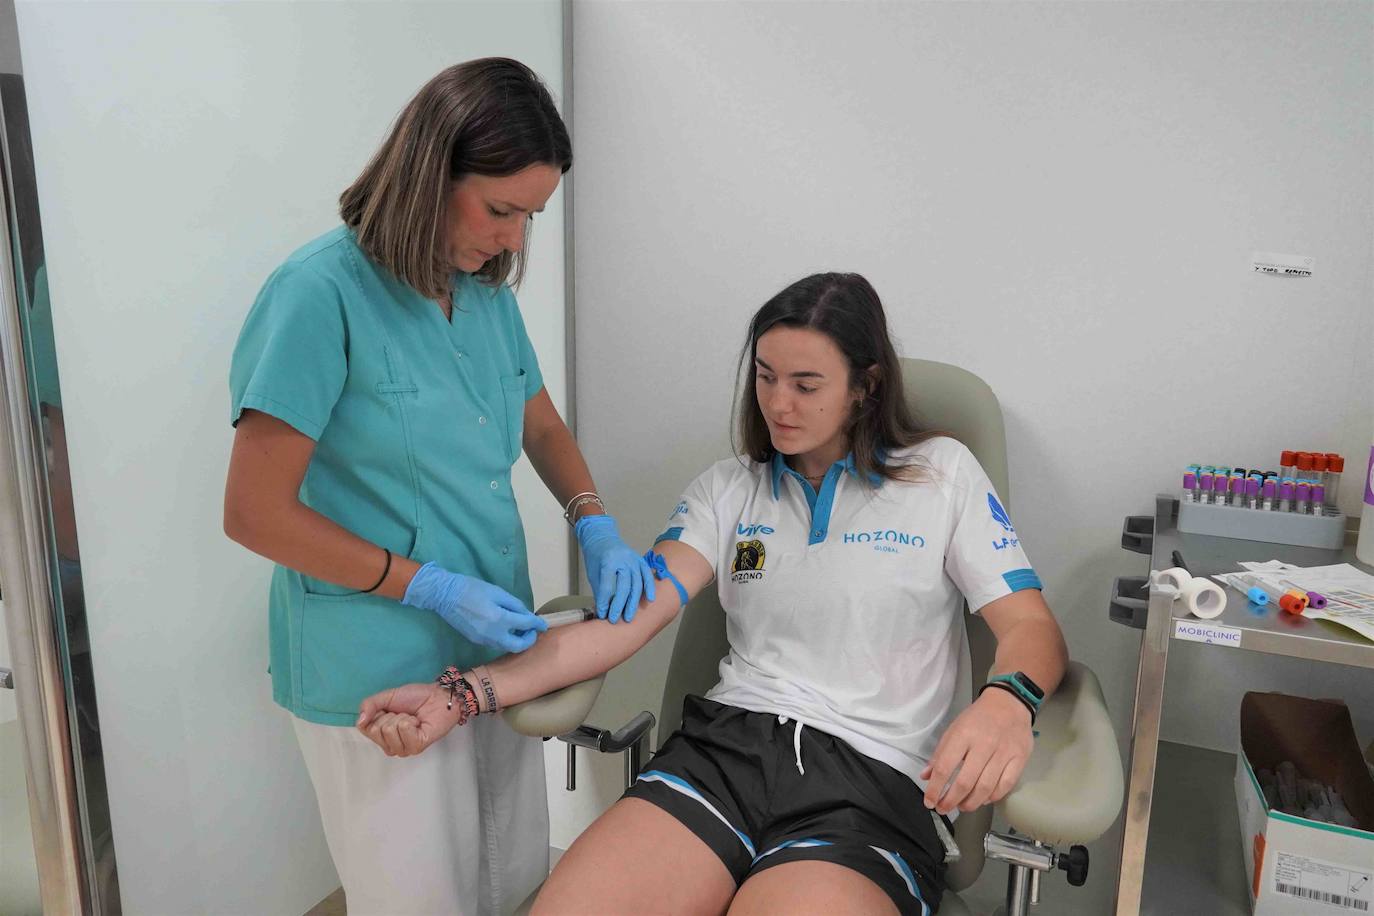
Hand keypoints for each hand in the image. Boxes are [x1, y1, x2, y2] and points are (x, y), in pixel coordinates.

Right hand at [356, 682, 461, 756]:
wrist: (439, 696)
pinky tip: (419, 723)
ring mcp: (403, 748)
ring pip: (390, 731)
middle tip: (404, 713)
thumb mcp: (387, 697)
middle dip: (390, 715)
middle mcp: (390, 744)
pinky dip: (411, 722)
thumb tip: (360, 720)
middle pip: (376, 730)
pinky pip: (404, 731)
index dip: (376, 714)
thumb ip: (369, 705)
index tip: (389, 710)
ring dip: (402, 718)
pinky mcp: (416, 747)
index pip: (365, 728)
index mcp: (381, 734)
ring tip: (412, 718)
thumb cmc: (415, 697)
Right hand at [401, 563, 546, 652]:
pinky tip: (505, 628)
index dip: (537, 624)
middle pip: (517, 646)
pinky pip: (496, 643)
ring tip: (519, 628)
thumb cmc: (472, 588)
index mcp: (499, 619)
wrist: (445, 595)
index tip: (543, 624)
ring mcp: (483, 639)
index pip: (525, 625)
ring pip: (506, 647)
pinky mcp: (475, 640)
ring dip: (516, 640)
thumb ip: (514, 605)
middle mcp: (492, 634)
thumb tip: (527, 615)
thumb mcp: (497, 592)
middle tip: (532, 630)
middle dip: (529, 639)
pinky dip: (504, 638)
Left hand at [574, 514, 654, 622]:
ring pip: (636, 584)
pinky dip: (649, 588)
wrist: (602, 537)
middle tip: (615, 619)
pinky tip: (649, 600)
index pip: (607, 586)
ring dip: (633, 602)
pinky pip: (647, 575)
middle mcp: (623, 559)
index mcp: (608, 560)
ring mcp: (634, 559)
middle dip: (619, 605)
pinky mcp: (640, 560)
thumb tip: (605, 610)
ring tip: (628, 616)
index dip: (604, 602)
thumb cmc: (596, 556)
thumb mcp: (593, 572)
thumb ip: (601, 589)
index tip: (602, 614)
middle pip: (623, 587)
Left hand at [920, 688, 1033, 815]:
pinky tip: (983, 800)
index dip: (935, 788)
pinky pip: (1006, 785)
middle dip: (951, 800)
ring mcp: (1004, 753)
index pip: (945, 767)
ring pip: (986, 787)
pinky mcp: (1020, 758)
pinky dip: (993, 797)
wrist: (1009, 703)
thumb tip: (926, 777)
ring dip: (971, 803)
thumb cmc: (978, 718)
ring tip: (962, 807)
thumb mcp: (954, 729)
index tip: (929, 801)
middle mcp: (983, 745)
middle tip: (944, 809)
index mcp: (963, 735)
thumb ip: (940, 754)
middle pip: (966, 782)